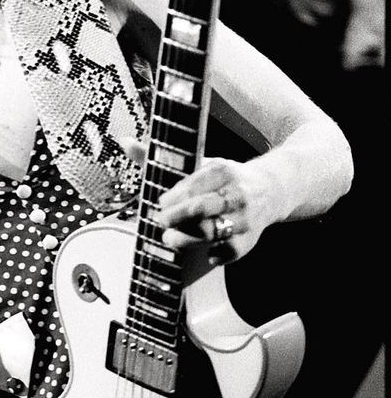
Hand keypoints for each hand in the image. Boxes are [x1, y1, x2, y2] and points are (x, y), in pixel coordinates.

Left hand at [122, 141, 280, 266]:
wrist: (272, 189)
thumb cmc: (226, 176)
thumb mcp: (201, 161)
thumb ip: (161, 156)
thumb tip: (124, 143)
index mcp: (222, 170)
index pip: (197, 182)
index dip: (176, 195)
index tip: (160, 201)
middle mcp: (235, 193)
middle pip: (204, 207)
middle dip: (179, 216)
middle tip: (161, 221)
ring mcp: (244, 217)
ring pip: (215, 231)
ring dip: (190, 238)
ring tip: (170, 239)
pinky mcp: (249, 238)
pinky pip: (232, 251)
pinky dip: (218, 254)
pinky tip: (206, 254)